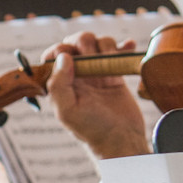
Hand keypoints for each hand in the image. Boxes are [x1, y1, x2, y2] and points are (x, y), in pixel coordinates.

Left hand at [44, 31, 150, 158]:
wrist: (122, 139)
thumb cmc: (92, 130)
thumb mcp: (68, 111)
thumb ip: (59, 84)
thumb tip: (63, 57)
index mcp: (61, 83)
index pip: (54, 54)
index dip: (62, 50)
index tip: (73, 57)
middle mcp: (77, 76)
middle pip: (76, 42)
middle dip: (85, 43)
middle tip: (94, 59)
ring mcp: (96, 74)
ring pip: (97, 43)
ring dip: (106, 44)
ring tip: (112, 60)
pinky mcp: (115, 75)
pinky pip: (117, 53)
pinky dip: (124, 46)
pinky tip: (129, 47)